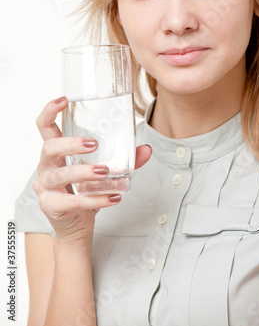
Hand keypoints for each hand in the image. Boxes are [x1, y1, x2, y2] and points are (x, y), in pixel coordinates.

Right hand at [33, 96, 151, 244]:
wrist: (77, 225)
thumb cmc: (85, 191)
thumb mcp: (104, 172)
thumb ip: (125, 160)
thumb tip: (146, 149)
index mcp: (55, 152)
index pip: (45, 126)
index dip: (50, 111)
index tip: (63, 100)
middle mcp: (46, 166)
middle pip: (48, 147)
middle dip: (70, 143)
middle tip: (94, 144)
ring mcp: (45, 187)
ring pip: (60, 175)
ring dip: (84, 172)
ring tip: (106, 171)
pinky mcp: (51, 206)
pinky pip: (72, 202)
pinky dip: (96, 199)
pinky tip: (114, 197)